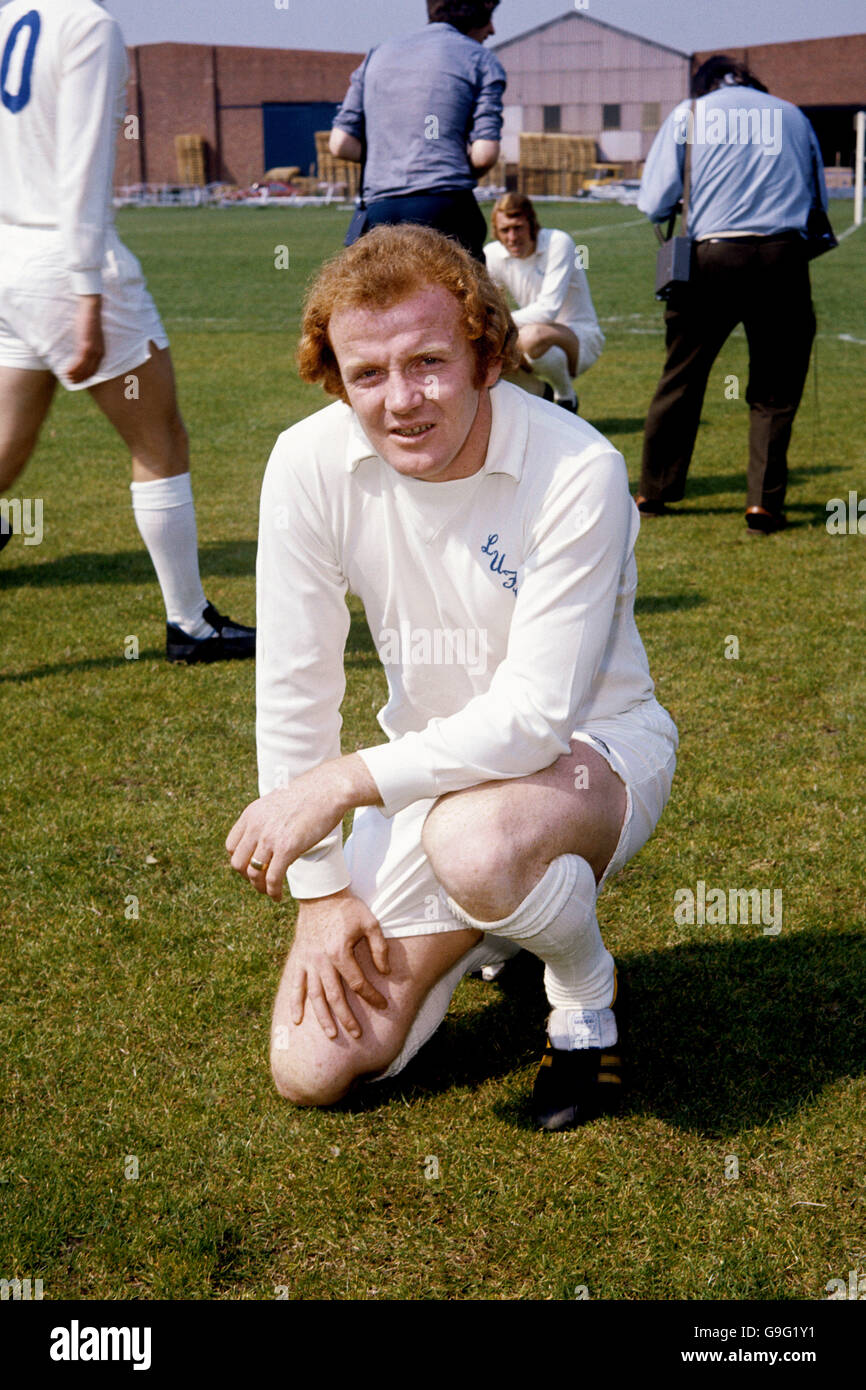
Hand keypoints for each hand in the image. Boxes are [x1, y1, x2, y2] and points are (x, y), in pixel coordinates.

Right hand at [66, 295, 104, 383]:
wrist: (91, 309)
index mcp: (101, 352)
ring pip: (83, 369)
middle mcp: (99, 353)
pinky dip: (73, 368)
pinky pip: (79, 362)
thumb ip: (88, 345)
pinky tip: (66, 371)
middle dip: (79, 379)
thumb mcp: (90, 336)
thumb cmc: (89, 320)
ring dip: (74, 375)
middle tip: (70, 381)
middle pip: (89, 372)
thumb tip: (80, 352)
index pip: (94, 370)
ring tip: (66, 377)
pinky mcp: (86, 346)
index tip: (78, 380)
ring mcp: (93, 350)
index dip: (85, 377)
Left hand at [226, 755, 380, 900]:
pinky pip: (272, 878)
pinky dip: (272, 891)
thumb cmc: (310, 795)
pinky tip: (277, 896)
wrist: (328, 789)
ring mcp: (270, 838)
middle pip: (238, 862)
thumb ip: (268, 819)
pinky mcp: (287, 848)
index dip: (239, 860)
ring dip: (259, 887)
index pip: (231, 846)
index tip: (251, 866)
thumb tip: (270, 832)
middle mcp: (256, 826)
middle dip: (247, 876)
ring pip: (253, 873)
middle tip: (259, 881)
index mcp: (251, 814)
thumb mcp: (278, 803)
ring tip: (269, 892)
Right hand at [288, 891, 389, 1039]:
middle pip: (335, 997)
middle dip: (347, 1018)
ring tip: (333, 1035)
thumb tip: (385, 972)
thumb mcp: (370, 922)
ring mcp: (308, 961)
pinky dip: (295, 1003)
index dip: (372, 996)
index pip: (358, 983)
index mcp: (340, 952)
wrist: (320, 894)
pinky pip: (296, 985)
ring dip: (323, 1018)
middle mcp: (322, 961)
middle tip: (358, 1034)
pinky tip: (297, 1021)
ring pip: (315, 996)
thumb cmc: (348, 908)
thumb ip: (379, 948)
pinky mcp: (299, 959)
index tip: (383, 1004)